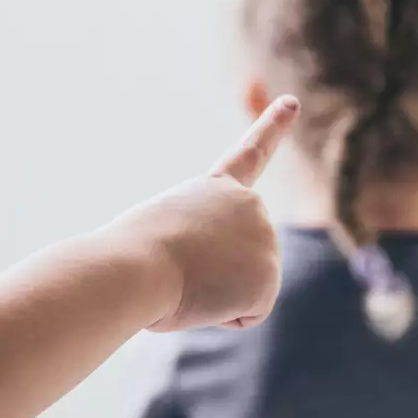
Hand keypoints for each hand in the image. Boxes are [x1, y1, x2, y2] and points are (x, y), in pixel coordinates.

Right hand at [111, 95, 298, 331]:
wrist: (134, 267)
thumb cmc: (123, 259)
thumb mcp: (151, 240)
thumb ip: (186, 251)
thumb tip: (189, 280)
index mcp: (214, 187)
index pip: (249, 154)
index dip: (272, 127)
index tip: (293, 102)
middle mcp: (248, 204)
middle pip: (240, 258)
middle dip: (214, 274)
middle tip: (180, 266)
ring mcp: (265, 237)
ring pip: (241, 289)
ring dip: (213, 296)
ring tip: (187, 278)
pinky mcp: (270, 276)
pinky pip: (246, 313)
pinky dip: (222, 316)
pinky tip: (203, 295)